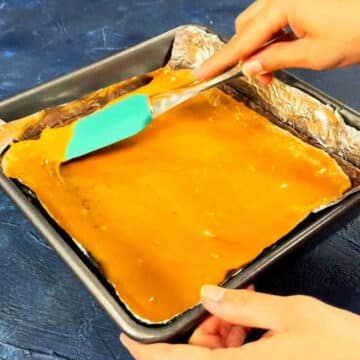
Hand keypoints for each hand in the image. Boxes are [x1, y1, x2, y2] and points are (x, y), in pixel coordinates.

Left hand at [121, 285, 359, 358]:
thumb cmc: (342, 347)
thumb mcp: (291, 314)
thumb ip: (244, 306)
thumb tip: (207, 294)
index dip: (148, 353)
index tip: (127, 337)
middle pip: (198, 355)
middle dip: (204, 325)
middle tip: (224, 300)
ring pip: (217, 355)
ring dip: (223, 328)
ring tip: (244, 304)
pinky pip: (236, 358)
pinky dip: (238, 336)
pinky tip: (252, 319)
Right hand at [195, 0, 359, 83]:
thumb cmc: (358, 31)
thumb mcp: (314, 54)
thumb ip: (276, 59)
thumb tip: (250, 66)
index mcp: (282, 6)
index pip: (242, 41)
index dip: (221, 60)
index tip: (201, 73)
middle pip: (246, 27)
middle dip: (246, 54)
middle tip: (260, 77)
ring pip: (260, 23)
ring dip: (260, 48)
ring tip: (273, 68)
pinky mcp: (301, 1)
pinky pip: (276, 19)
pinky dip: (274, 38)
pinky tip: (285, 50)